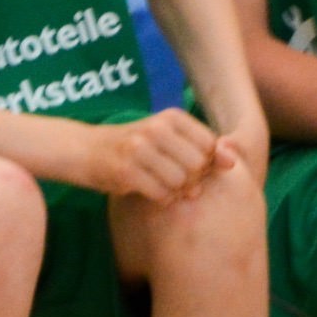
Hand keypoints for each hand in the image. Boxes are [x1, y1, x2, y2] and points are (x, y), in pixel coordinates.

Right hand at [78, 108, 235, 204]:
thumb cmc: (131, 148)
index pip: (210, 145)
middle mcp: (157, 128)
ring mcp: (140, 148)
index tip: (189, 169)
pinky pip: (161, 194)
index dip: (206, 164)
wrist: (83, 151)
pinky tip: (150, 192)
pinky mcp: (126, 170)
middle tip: (174, 181)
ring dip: (176, 191)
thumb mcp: (165, 139)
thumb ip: (199, 148)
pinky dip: (161, 199)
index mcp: (171, 116)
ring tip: (161, 185)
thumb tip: (233, 162)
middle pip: (198, 165)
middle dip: (193, 180)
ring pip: (182, 182)